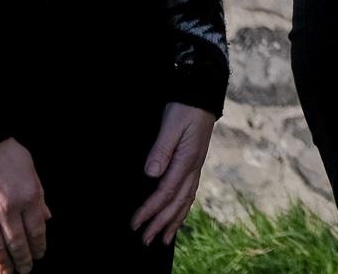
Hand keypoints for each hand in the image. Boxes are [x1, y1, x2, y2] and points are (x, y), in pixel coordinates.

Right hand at [0, 137, 49, 273]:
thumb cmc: (5, 153)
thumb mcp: (30, 170)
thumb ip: (39, 195)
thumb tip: (46, 217)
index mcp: (29, 197)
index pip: (37, 230)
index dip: (38, 246)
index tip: (39, 255)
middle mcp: (8, 211)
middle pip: (18, 244)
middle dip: (23, 260)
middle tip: (25, 269)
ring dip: (2, 264)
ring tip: (7, 272)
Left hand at [131, 103, 216, 245]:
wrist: (202, 96)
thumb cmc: (185, 108)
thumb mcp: (171, 124)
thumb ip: (161, 149)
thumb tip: (151, 174)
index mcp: (187, 160)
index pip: (165, 192)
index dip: (149, 210)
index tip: (135, 223)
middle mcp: (193, 168)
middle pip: (176, 202)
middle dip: (160, 223)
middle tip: (144, 241)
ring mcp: (196, 167)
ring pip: (185, 201)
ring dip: (173, 222)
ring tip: (163, 239)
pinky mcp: (194, 164)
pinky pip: (189, 193)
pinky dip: (182, 209)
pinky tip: (177, 216)